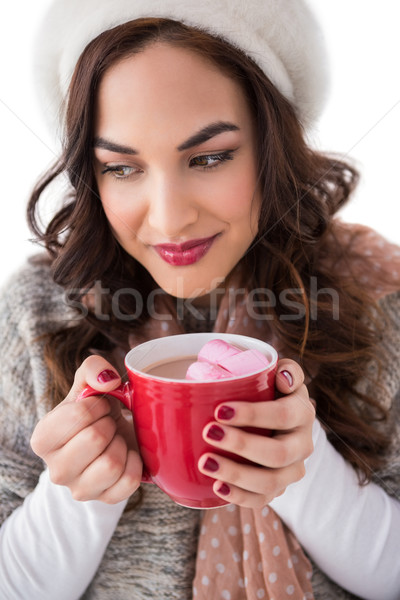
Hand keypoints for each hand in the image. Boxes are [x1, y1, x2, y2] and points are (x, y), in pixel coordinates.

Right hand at [31, 355, 142, 502]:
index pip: (78, 415)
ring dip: (121, 443)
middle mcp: (55, 470)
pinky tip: (127, 454)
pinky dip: (136, 462)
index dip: (97, 405)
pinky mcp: (106, 500)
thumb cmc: (96, 410)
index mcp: (43, 439)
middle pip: (95, 438)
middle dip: (109, 423)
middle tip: (108, 423)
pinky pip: (130, 480)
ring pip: (112, 464)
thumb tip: (108, 381)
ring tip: (116, 439)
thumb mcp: (89, 383)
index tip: (98, 406)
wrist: (112, 437)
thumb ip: (93, 369)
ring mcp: (80, 489)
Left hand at [198, 359, 314, 507]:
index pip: (283, 415)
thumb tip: (282, 377)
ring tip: (205, 463)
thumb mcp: (279, 375)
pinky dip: (239, 497)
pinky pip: (261, 500)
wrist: (272, 420)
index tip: (219, 410)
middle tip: (208, 433)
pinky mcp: (278, 490)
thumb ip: (285, 370)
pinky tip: (217, 486)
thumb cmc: (269, 392)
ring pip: (270, 482)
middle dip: (241, 445)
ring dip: (236, 474)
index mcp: (303, 412)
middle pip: (278, 453)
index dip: (253, 414)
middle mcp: (303, 444)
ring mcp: (292, 471)